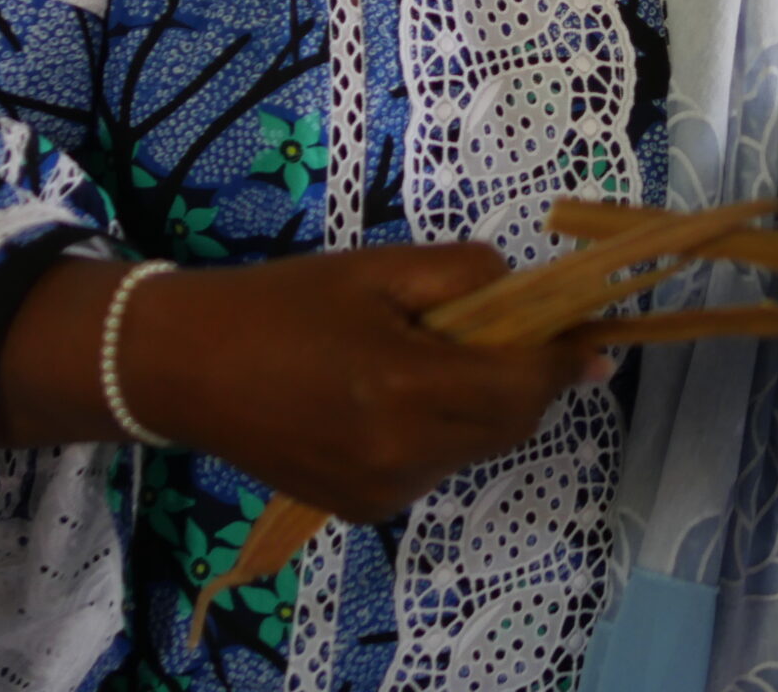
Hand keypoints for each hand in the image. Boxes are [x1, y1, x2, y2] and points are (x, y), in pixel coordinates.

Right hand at [121, 245, 597, 521]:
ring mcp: (382, 492)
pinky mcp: (364, 510)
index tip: (590, 331)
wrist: (188, 367)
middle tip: (522, 332)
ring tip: (437, 354)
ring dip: (484, 403)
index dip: (563, 358)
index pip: (522, 385)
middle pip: (510, 423)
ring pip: (476, 447)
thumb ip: (465, 276)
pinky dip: (443, 429)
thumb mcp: (379, 267)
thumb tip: (533, 298)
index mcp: (404, 387)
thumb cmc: (284, 304)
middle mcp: (401, 455)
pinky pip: (435, 467)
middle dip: (531, 379)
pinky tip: (399, 392)